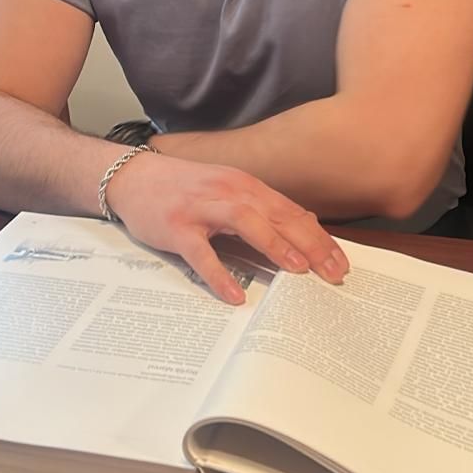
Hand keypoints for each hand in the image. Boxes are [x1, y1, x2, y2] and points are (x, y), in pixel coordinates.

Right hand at [105, 152, 348, 304]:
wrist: (132, 177)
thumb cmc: (184, 188)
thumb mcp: (228, 190)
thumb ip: (263, 207)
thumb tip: (303, 222)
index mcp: (245, 186)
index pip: (290, 212)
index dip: (318, 237)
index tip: (340, 262)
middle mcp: (228, 192)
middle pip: (277, 216)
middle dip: (309, 243)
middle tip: (333, 272)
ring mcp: (201, 208)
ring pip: (245, 223)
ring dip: (274, 244)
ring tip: (297, 270)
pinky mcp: (176, 227)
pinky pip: (201, 253)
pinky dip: (219, 274)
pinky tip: (235, 294)